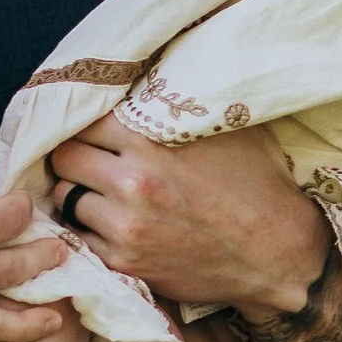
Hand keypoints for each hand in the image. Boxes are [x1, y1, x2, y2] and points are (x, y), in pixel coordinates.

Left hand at [47, 115, 330, 316]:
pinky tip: (104, 222)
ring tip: (95, 189)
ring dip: (76, 191)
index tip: (94, 127)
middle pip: (63, 158)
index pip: (84, 120)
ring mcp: (125, 228)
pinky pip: (79, 240)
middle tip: (88, 156)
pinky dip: (86, 229)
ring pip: (65, 199)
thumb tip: (146, 77)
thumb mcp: (225, 126)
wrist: (278, 254)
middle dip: (74, 154)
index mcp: (150, 142)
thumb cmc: (258, 183)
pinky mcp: (127, 264)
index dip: (87, 121)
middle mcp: (131, 184)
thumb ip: (177, 103)